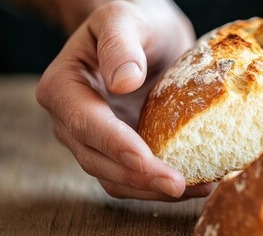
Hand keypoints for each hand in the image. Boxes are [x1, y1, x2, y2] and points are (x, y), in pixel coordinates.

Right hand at [36, 1, 210, 200]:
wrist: (145, 34)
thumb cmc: (134, 20)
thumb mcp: (125, 18)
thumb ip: (120, 43)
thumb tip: (122, 81)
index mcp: (63, 87)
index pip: (86, 124)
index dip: (117, 147)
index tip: (149, 163)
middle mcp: (71, 121)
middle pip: (99, 161)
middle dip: (139, 178)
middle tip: (180, 186)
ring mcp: (95, 140)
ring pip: (116, 179)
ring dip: (153, 190)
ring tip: (199, 188)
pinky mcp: (121, 150)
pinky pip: (135, 176)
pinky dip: (161, 184)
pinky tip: (197, 182)